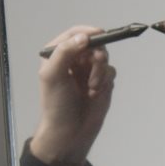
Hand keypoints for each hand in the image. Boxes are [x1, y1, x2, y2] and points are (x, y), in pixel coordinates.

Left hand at [31, 25, 116, 165]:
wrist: (70, 132)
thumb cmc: (57, 104)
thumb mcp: (54, 75)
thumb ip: (65, 52)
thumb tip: (84, 37)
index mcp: (57, 54)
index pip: (75, 34)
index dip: (88, 33)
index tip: (99, 35)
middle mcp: (74, 59)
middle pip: (94, 44)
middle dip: (97, 57)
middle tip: (96, 67)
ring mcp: (89, 71)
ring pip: (104, 58)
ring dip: (100, 72)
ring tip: (92, 88)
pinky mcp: (102, 82)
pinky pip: (111, 72)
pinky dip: (105, 81)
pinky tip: (95, 94)